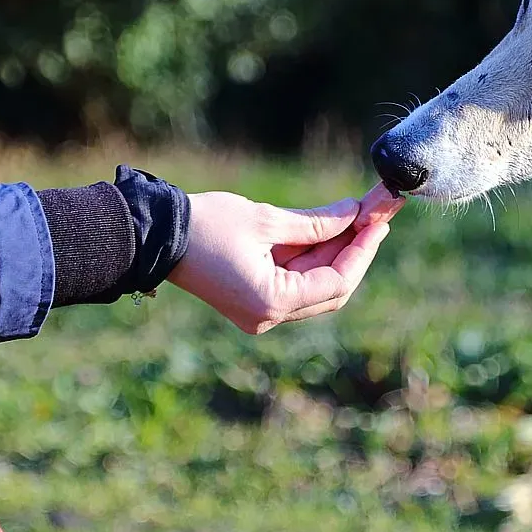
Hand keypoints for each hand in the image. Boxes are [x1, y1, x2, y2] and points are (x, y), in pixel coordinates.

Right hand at [168, 182, 404, 332]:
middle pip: (330, 289)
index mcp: (271, 303)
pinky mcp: (253, 300)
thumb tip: (355, 214)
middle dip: (355, 251)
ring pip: (315, 285)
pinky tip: (333, 228)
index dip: (362, 251)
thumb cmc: (204, 225)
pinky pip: (295, 282)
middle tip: (377, 217)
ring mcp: (260, 312)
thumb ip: (316, 223)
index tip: (378, 221)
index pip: (336, 282)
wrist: (152, 236)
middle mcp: (268, 317)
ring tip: (361, 216)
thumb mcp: (265, 219)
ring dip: (337, 252)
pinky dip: (313, 257)